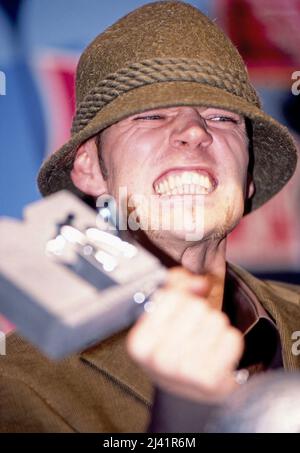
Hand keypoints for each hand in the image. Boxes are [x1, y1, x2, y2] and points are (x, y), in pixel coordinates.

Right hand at [126, 267, 243, 402]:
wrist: (186, 391)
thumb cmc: (173, 348)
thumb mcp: (163, 314)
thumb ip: (177, 286)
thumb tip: (201, 284)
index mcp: (138, 343)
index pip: (171, 297)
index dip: (180, 299)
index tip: (177, 314)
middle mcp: (157, 360)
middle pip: (196, 307)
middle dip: (199, 314)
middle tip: (191, 333)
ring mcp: (184, 373)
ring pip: (216, 320)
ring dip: (214, 328)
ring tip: (204, 344)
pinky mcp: (211, 381)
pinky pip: (232, 339)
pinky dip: (229, 343)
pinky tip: (217, 354)